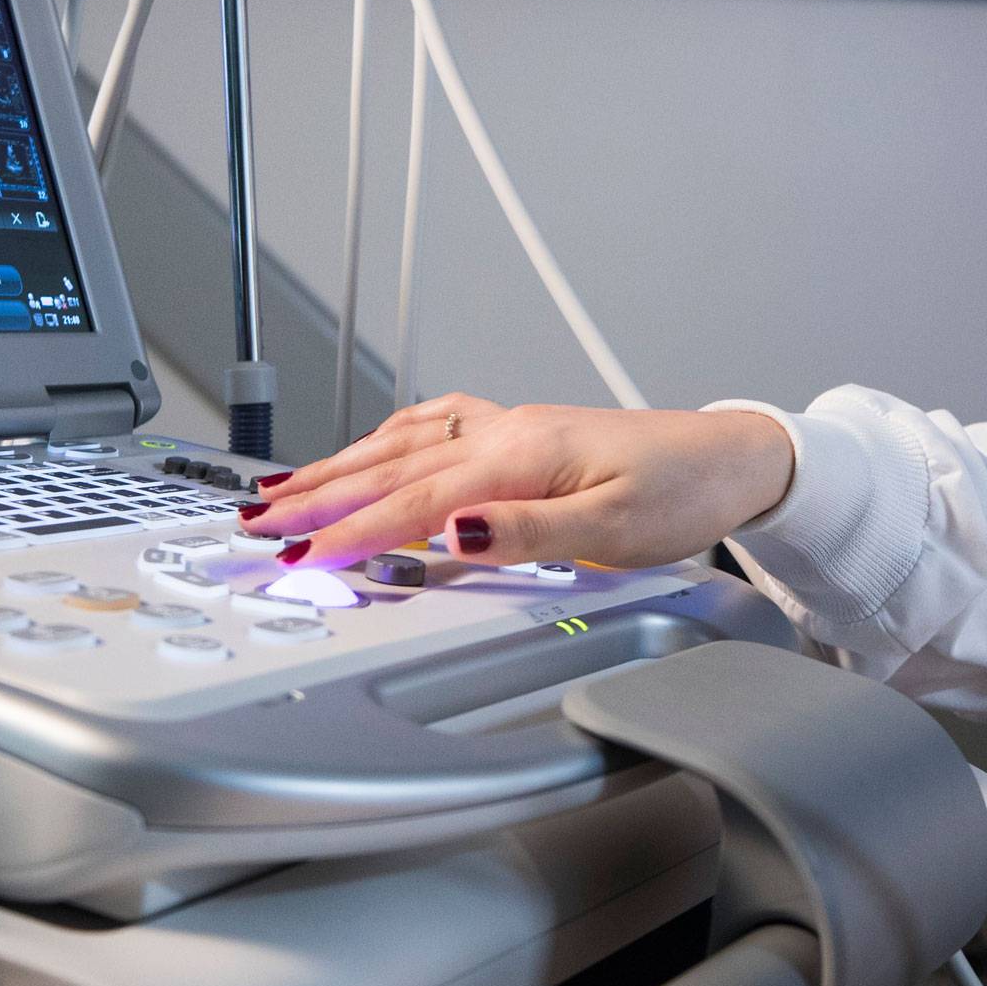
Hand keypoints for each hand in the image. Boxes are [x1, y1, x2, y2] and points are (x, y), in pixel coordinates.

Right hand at [242, 394, 797, 572]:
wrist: (731, 459)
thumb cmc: (682, 492)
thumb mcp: (613, 527)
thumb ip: (527, 532)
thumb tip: (452, 533)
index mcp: (517, 455)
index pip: (413, 503)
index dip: (349, 533)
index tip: (298, 557)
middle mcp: (504, 432)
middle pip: (391, 467)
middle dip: (317, 496)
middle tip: (255, 521)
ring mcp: (511, 428)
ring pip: (404, 444)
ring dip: (341, 465)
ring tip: (285, 487)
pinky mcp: (524, 433)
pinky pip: (435, 429)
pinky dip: (389, 440)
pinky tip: (374, 446)